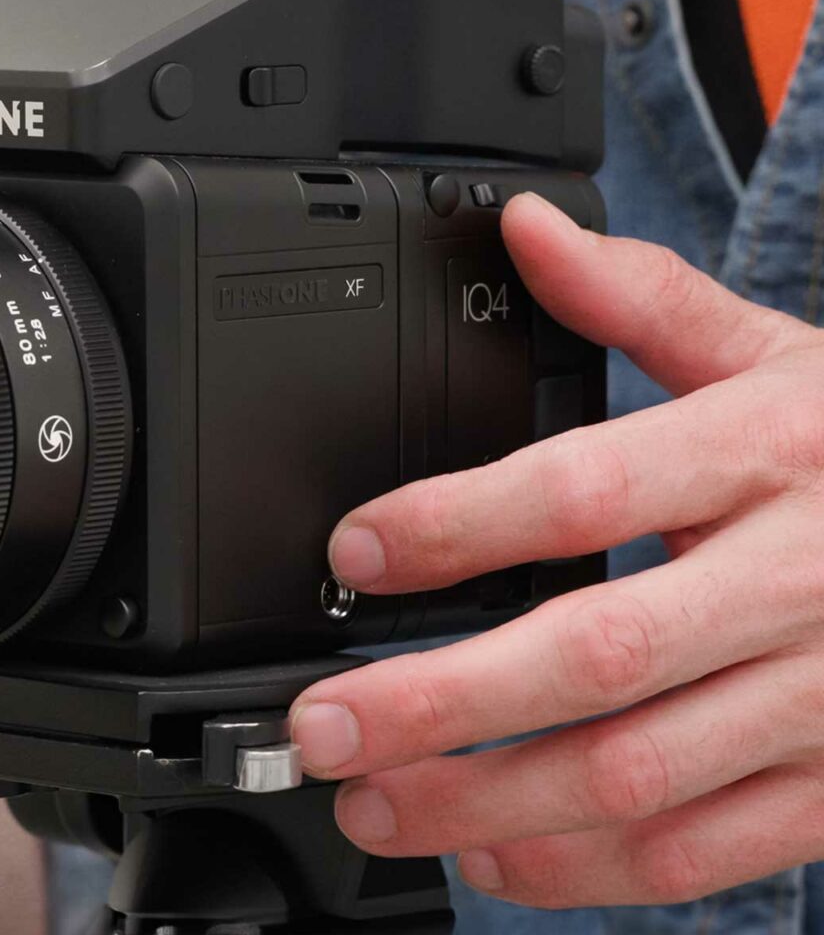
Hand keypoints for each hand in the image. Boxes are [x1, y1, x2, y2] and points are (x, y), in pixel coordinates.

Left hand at [290, 192, 823, 907]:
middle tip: (324, 724)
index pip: (588, 490)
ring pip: (639, 774)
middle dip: (440, 699)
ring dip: (488, 801)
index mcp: (764, 458)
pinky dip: (588, 869)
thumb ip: (642, 298)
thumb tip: (527, 229)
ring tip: (372, 802)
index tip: (355, 549)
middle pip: (597, 654)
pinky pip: (705, 849)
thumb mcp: (772, 356)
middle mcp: (792, 582)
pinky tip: (489, 856)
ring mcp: (820, 697)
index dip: (460, 524)